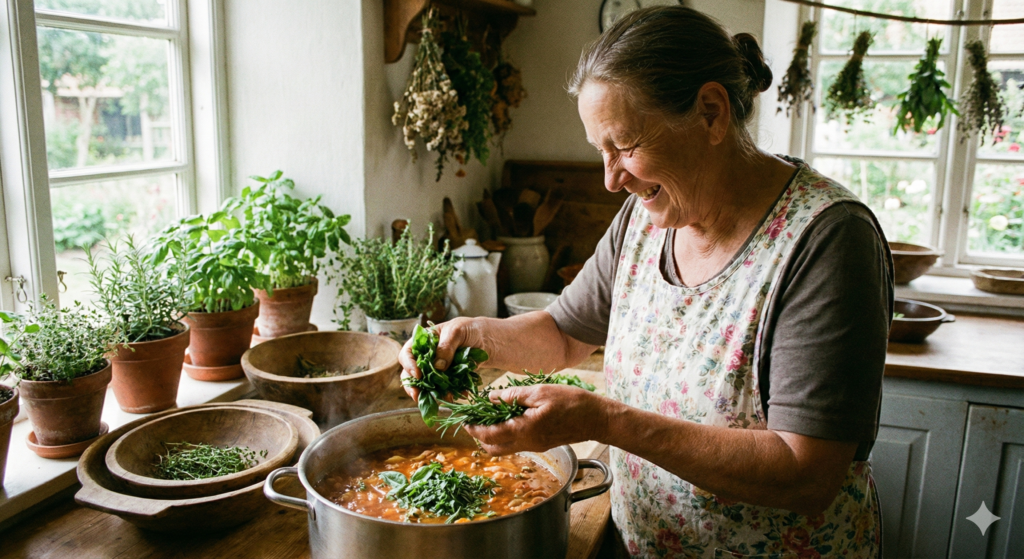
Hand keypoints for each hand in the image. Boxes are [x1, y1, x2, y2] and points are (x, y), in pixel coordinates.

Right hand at [399, 317, 486, 400]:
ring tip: (445, 398)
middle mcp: (426, 357)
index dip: (409, 365)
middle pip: (411, 374)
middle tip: (417, 396)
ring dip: (433, 394)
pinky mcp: (448, 379)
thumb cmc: (468, 329)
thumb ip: (446, 346)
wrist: (485, 339)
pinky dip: (452, 393)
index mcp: (423, 342)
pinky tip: (461, 394)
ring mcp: (437, 370)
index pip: (407, 353)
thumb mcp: (456, 331)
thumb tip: (438, 366)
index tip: (417, 374)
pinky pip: (446, 389)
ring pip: (427, 385)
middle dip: (413, 386)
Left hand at [465, 384, 610, 454]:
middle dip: (479, 436)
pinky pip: (515, 444)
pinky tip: (507, 418)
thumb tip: (491, 398)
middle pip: (492, 448)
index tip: (464, 419)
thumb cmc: (572, 402)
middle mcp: (527, 443)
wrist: (597, 419)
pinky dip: (505, 435)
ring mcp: (534, 446)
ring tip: (488, 417)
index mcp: (524, 430)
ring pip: (503, 448)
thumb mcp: (539, 392)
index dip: (473, 428)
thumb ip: (513, 396)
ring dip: (491, 436)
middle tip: (474, 419)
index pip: (489, 435)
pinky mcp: (540, 445)